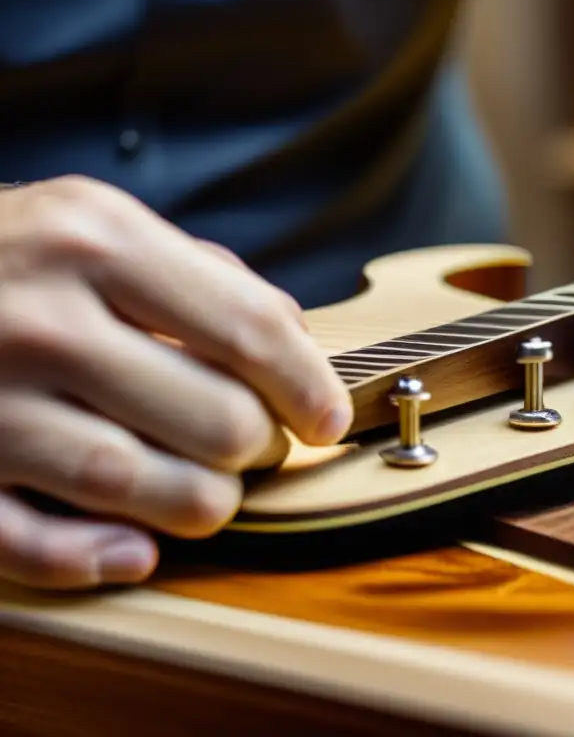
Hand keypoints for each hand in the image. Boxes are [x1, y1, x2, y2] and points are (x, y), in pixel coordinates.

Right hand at [0, 176, 351, 588]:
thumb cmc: (5, 256)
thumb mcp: (95, 225)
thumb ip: (200, 274)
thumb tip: (297, 340)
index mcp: (94, 241)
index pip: (250, 331)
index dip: (310, 387)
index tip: (329, 419)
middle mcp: (40, 319)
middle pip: (216, 421)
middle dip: (258, 448)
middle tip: (253, 445)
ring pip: (144, 488)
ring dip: (202, 505)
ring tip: (206, 490)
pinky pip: (32, 543)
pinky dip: (97, 559)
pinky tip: (134, 549)